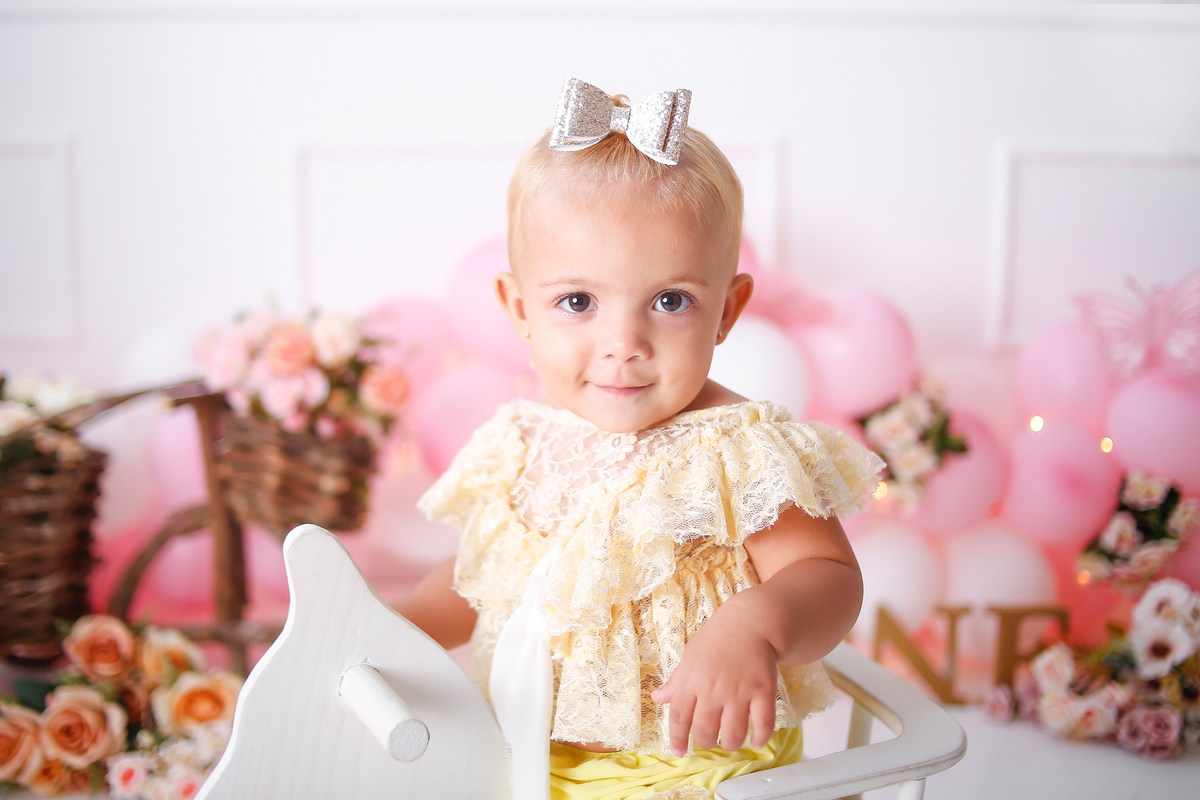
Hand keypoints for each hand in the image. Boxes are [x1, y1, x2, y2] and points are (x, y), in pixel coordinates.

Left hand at [649, 598, 778, 755]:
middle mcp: (713, 689)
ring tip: (730, 740)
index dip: (677, 739)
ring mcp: (739, 691)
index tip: (679, 752)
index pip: (679, 717)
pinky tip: (756, 741)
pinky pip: (763, 724)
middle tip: (709, 741)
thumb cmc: (718, 639)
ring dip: (730, 743)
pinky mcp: (763, 691)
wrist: (751, 622)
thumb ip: (676, 682)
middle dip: (705, 742)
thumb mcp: (690, 657)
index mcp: (691, 680)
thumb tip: (656, 698)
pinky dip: (760, 738)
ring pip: (733, 733)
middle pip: (705, 731)